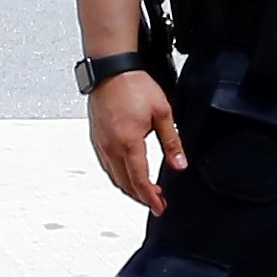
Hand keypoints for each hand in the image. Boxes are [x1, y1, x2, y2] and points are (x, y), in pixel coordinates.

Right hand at [86, 66, 181, 209]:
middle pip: (125, 183)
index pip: (140, 180)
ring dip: (129, 187)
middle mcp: (111, 146)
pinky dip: (118, 175)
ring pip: (114, 176)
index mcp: (128, 142)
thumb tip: (179, 164)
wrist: (111, 69)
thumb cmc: (133, 85)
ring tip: (144, 191)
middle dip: (141, 196)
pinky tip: (127, 174)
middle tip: (156, 201)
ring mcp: (101, 143)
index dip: (150, 198)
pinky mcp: (96, 138)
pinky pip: (106, 165)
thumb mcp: (162, 113)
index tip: (159, 207)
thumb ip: (172, 142)